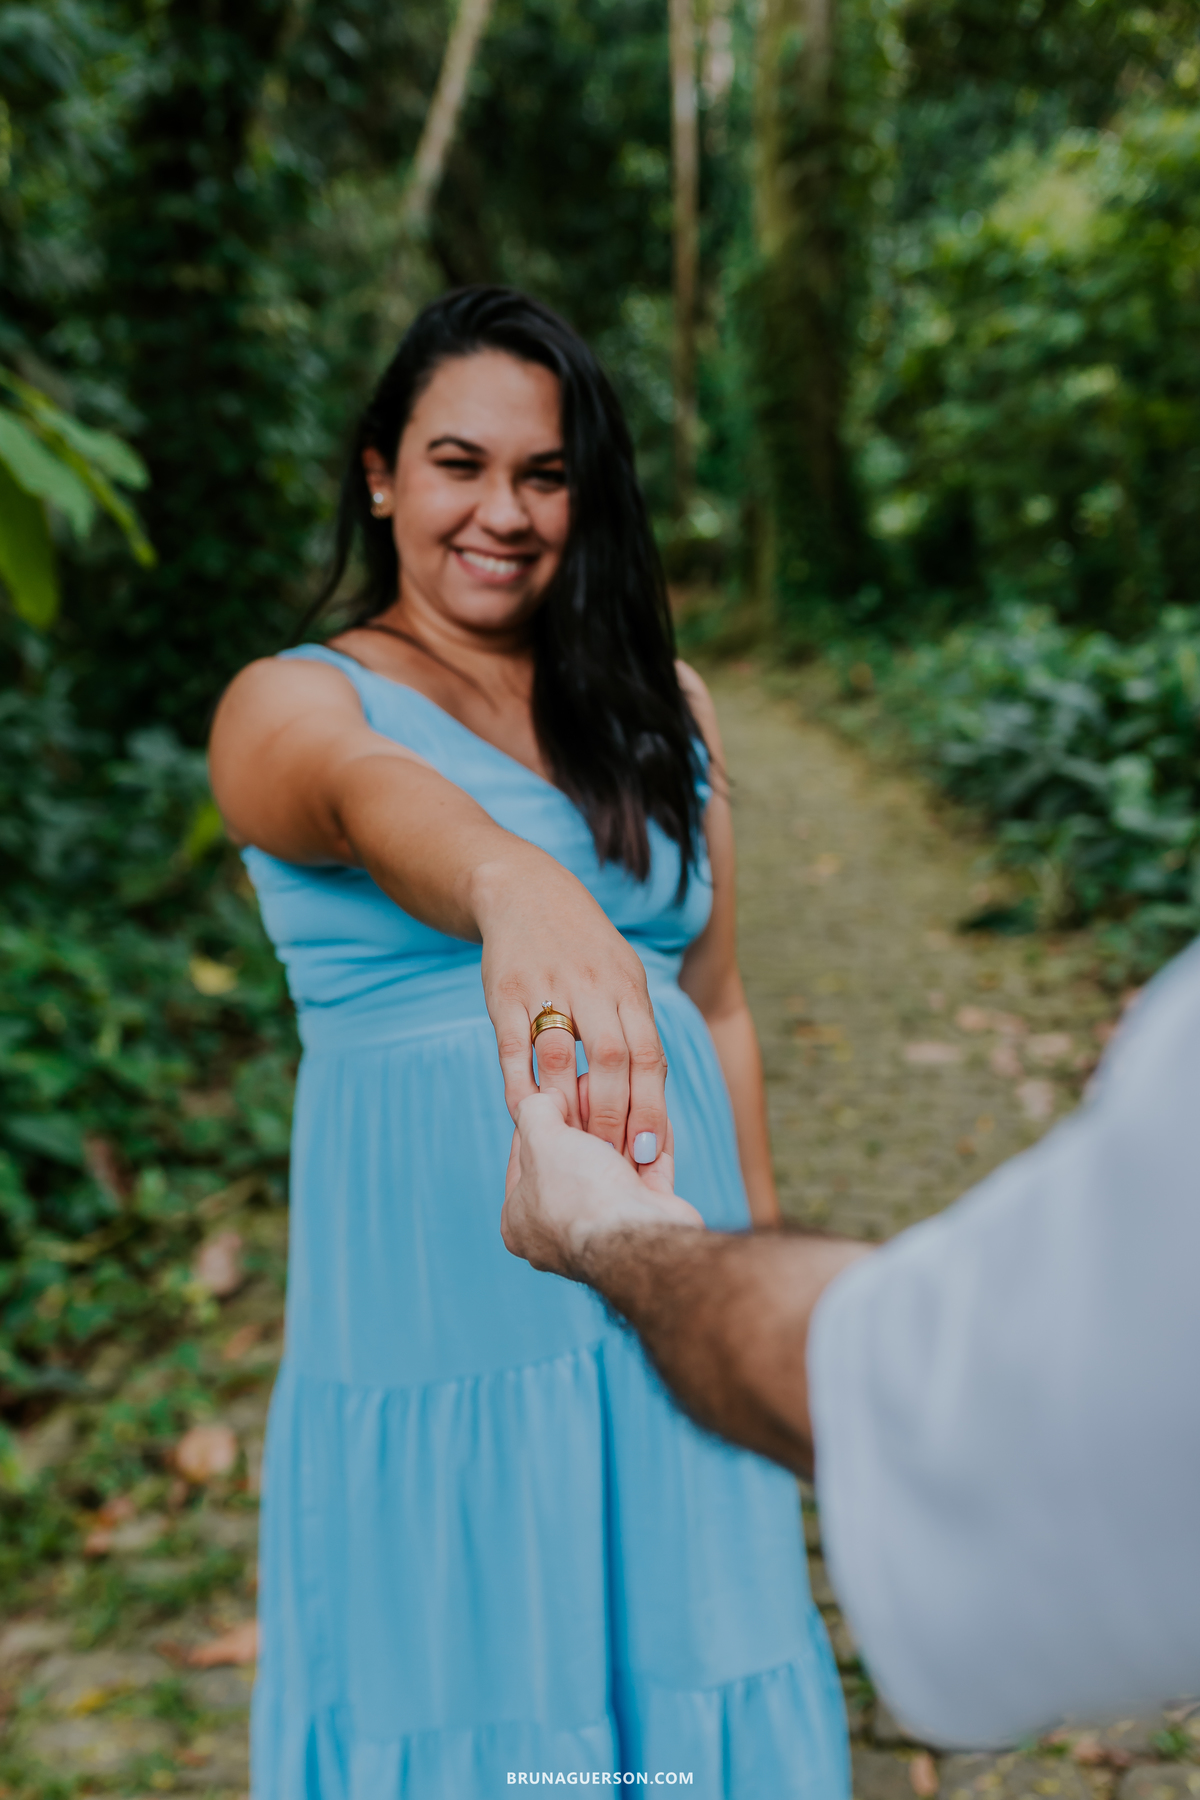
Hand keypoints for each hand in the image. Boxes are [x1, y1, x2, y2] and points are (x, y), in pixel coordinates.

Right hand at [476, 856, 668, 1157]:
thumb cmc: (585, 950)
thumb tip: (653, 1103)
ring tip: (571, 1144)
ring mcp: (546, 987)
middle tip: (609, 1158)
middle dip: (612, 1116)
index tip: (648, 1151)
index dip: (650, 1106)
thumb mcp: (623, 976)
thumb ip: (637, 1032)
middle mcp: (592, 986)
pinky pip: (512, 1048)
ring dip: (565, 1106)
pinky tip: (526, 1116)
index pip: (648, 1054)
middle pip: (612, 1058)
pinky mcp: (504, 993)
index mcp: (628, 987)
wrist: (525, 893)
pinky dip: (519, 1086)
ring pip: (560, 1055)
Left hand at [501, 1091, 703, 1279]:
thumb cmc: (579, 1194)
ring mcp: (605, 1230)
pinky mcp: (645, 1225)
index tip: (558, 1092)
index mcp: (521, 1221)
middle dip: (585, 1125)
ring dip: (619, 1134)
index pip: (525, 1158)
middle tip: (593, 1092)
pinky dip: (650, 1149)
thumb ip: (534, 1112)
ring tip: (624, 1098)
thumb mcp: (541, 1139)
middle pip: (571, 1162)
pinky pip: (647, 1178)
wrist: (637, 1241)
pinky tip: (653, 1121)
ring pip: (611, 1171)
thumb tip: (547, 1097)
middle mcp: (560, 1231)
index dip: (541, 1120)